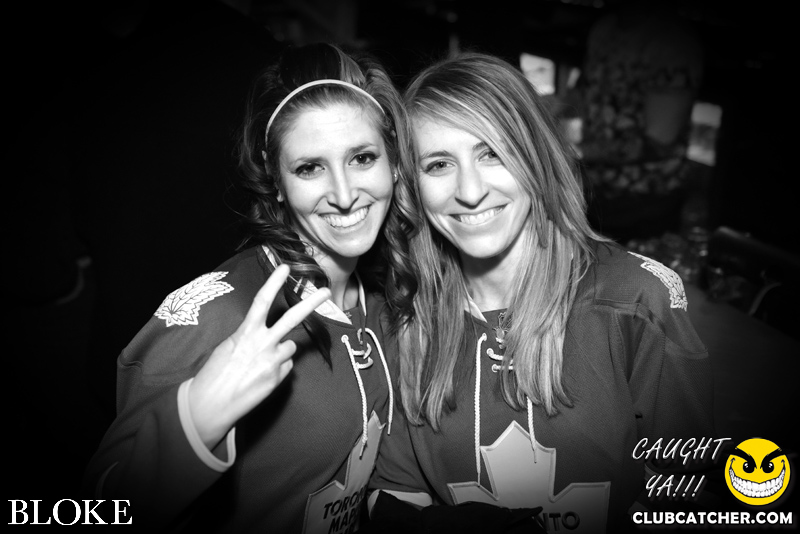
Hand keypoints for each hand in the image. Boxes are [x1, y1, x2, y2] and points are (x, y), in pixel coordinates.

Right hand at [188, 264, 330, 447]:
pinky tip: (262, 377)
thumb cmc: (213, 375)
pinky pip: (286, 367)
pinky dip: (278, 369)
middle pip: (291, 319)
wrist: (209, 406)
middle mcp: (262, 345)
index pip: (261, 302)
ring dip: (280, 352)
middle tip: (326, 291)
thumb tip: (268, 339)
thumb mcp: (228, 348)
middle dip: (311, 303)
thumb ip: (250, 338)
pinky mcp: (278, 379)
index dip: (274, 283)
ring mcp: (272, 362)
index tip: (285, 268)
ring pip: (290, 347)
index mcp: (245, 333)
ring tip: (259, 364)